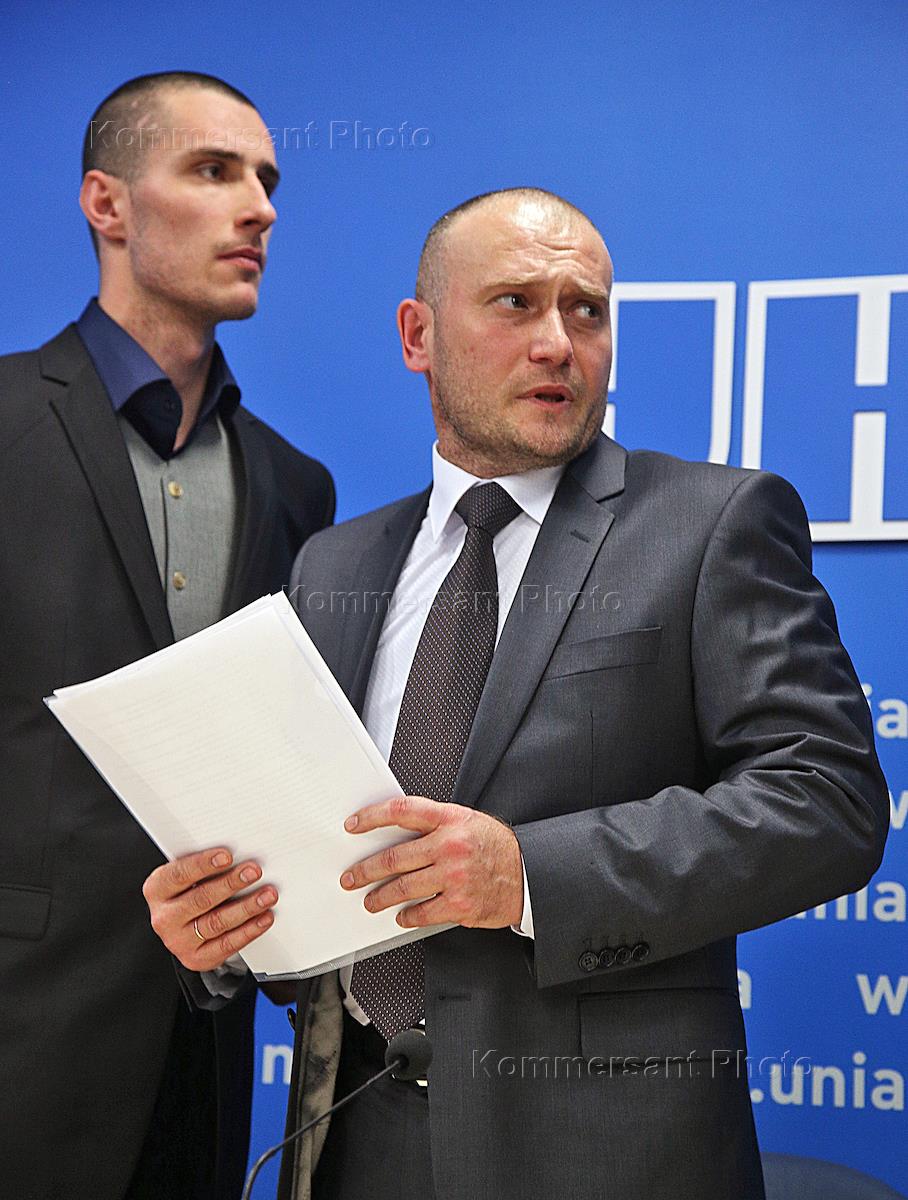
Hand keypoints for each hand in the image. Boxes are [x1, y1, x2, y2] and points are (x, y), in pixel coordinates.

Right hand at [142, 847, 277, 971]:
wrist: (183, 928)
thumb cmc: (189, 892)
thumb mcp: (188, 877)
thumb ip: (204, 866)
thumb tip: (239, 852)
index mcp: (157, 889)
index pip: (179, 875)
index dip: (203, 864)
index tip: (227, 856)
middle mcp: (164, 917)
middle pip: (200, 899)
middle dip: (231, 884)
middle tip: (254, 872)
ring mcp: (178, 941)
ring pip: (216, 922)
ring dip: (246, 907)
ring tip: (267, 895)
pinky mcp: (196, 958)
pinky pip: (227, 944)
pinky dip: (249, 930)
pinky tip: (264, 917)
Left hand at [340, 796, 522, 928]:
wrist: (528, 874)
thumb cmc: (496, 847)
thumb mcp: (467, 821)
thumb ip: (434, 825)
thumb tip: (395, 835)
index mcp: (449, 819)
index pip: (402, 811)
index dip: (373, 817)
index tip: (354, 825)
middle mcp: (449, 845)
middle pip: (394, 857)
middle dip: (366, 869)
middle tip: (352, 876)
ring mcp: (454, 876)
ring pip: (403, 888)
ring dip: (380, 897)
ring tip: (370, 900)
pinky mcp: (459, 904)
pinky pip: (422, 913)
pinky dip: (407, 916)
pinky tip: (401, 916)